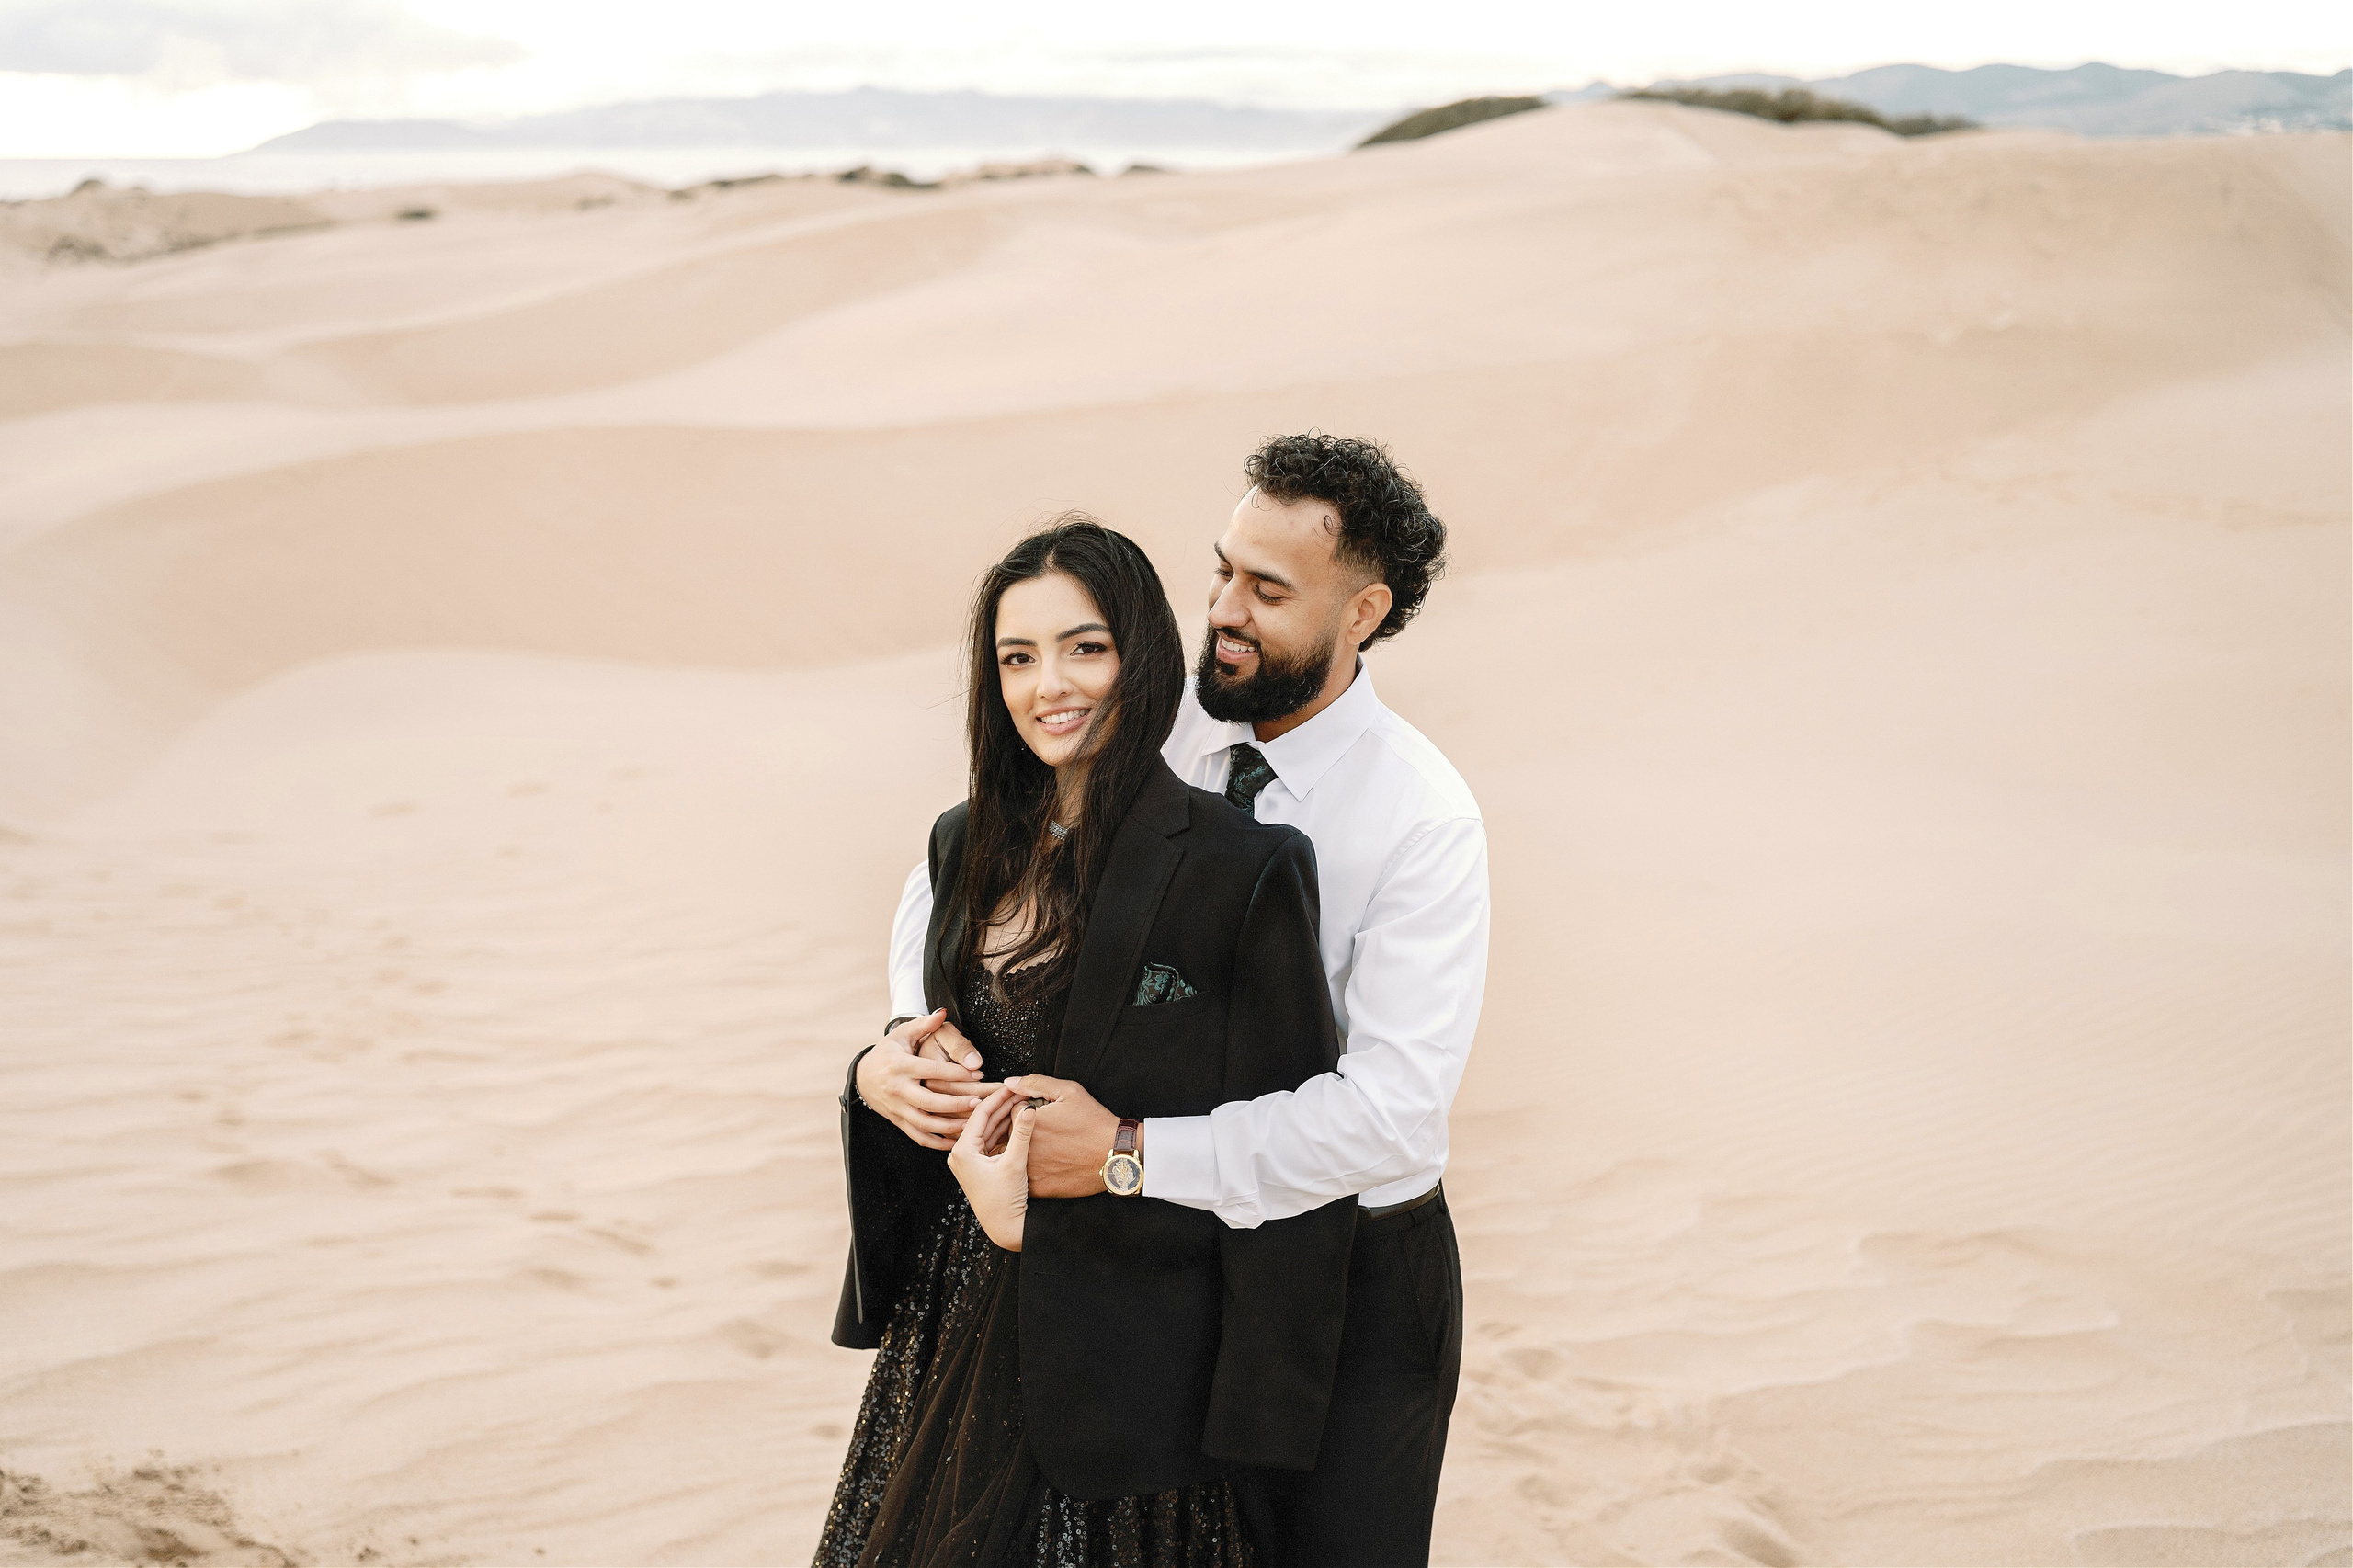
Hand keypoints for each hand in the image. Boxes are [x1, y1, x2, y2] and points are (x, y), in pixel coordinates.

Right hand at [855, 1010, 995, 1149]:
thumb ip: (924, 1024)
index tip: (977, 1073)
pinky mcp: (898, 1121)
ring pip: (924, 1123)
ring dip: (949, 1126)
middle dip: (955, 1103)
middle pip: (928, 1101)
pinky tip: (956, 1140)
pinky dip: (937, 1141)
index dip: (954, 1072)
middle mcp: (897, 1089)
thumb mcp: (903, 1034)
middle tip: (979, 1102)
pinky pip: (918, 1136)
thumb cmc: (889, 1052)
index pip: (930, 1070)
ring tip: (972, 1123)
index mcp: (900, 1065)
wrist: (863, 1076)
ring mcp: (897, 1108)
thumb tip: (943, 1012)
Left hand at [948, 1087, 1035, 1250]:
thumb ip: (1022, 1133)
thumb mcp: (1015, 1163)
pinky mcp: (977, 1165)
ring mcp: (967, 1160)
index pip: (980, 1114)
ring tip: (1021, 1099)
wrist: (1005, 1227)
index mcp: (961, 1151)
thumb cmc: (1006, 1199)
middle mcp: (959, 1154)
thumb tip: (1030, 1107)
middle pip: (982, 1120)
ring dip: (1004, 1116)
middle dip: (1002, 1104)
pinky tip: (1017, 1117)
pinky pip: (990, 1140)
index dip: (999, 1097)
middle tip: (1020, 1088)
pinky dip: (1003, 1129)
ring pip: (987, 1129)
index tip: (1014, 1085)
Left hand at [1002, 1072, 1124, 1197]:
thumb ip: (1035, 1083)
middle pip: (1012, 1133)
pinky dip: (1034, 1169)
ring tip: (1054, 1146)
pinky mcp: (1038, 1187)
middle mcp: (1025, 1147)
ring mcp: (1030, 1169)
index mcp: (1030, 1121)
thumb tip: (1010, 1082)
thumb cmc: (1094, 1121)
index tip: (1047, 1114)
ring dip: (1028, 1149)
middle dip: (1027, 1129)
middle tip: (1053, 1131)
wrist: (1115, 1154)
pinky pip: (1025, 1176)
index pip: (1014, 1111)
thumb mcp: (1068, 1091)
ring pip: (1018, 1155)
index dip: (1030, 1109)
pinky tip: (1052, 1162)